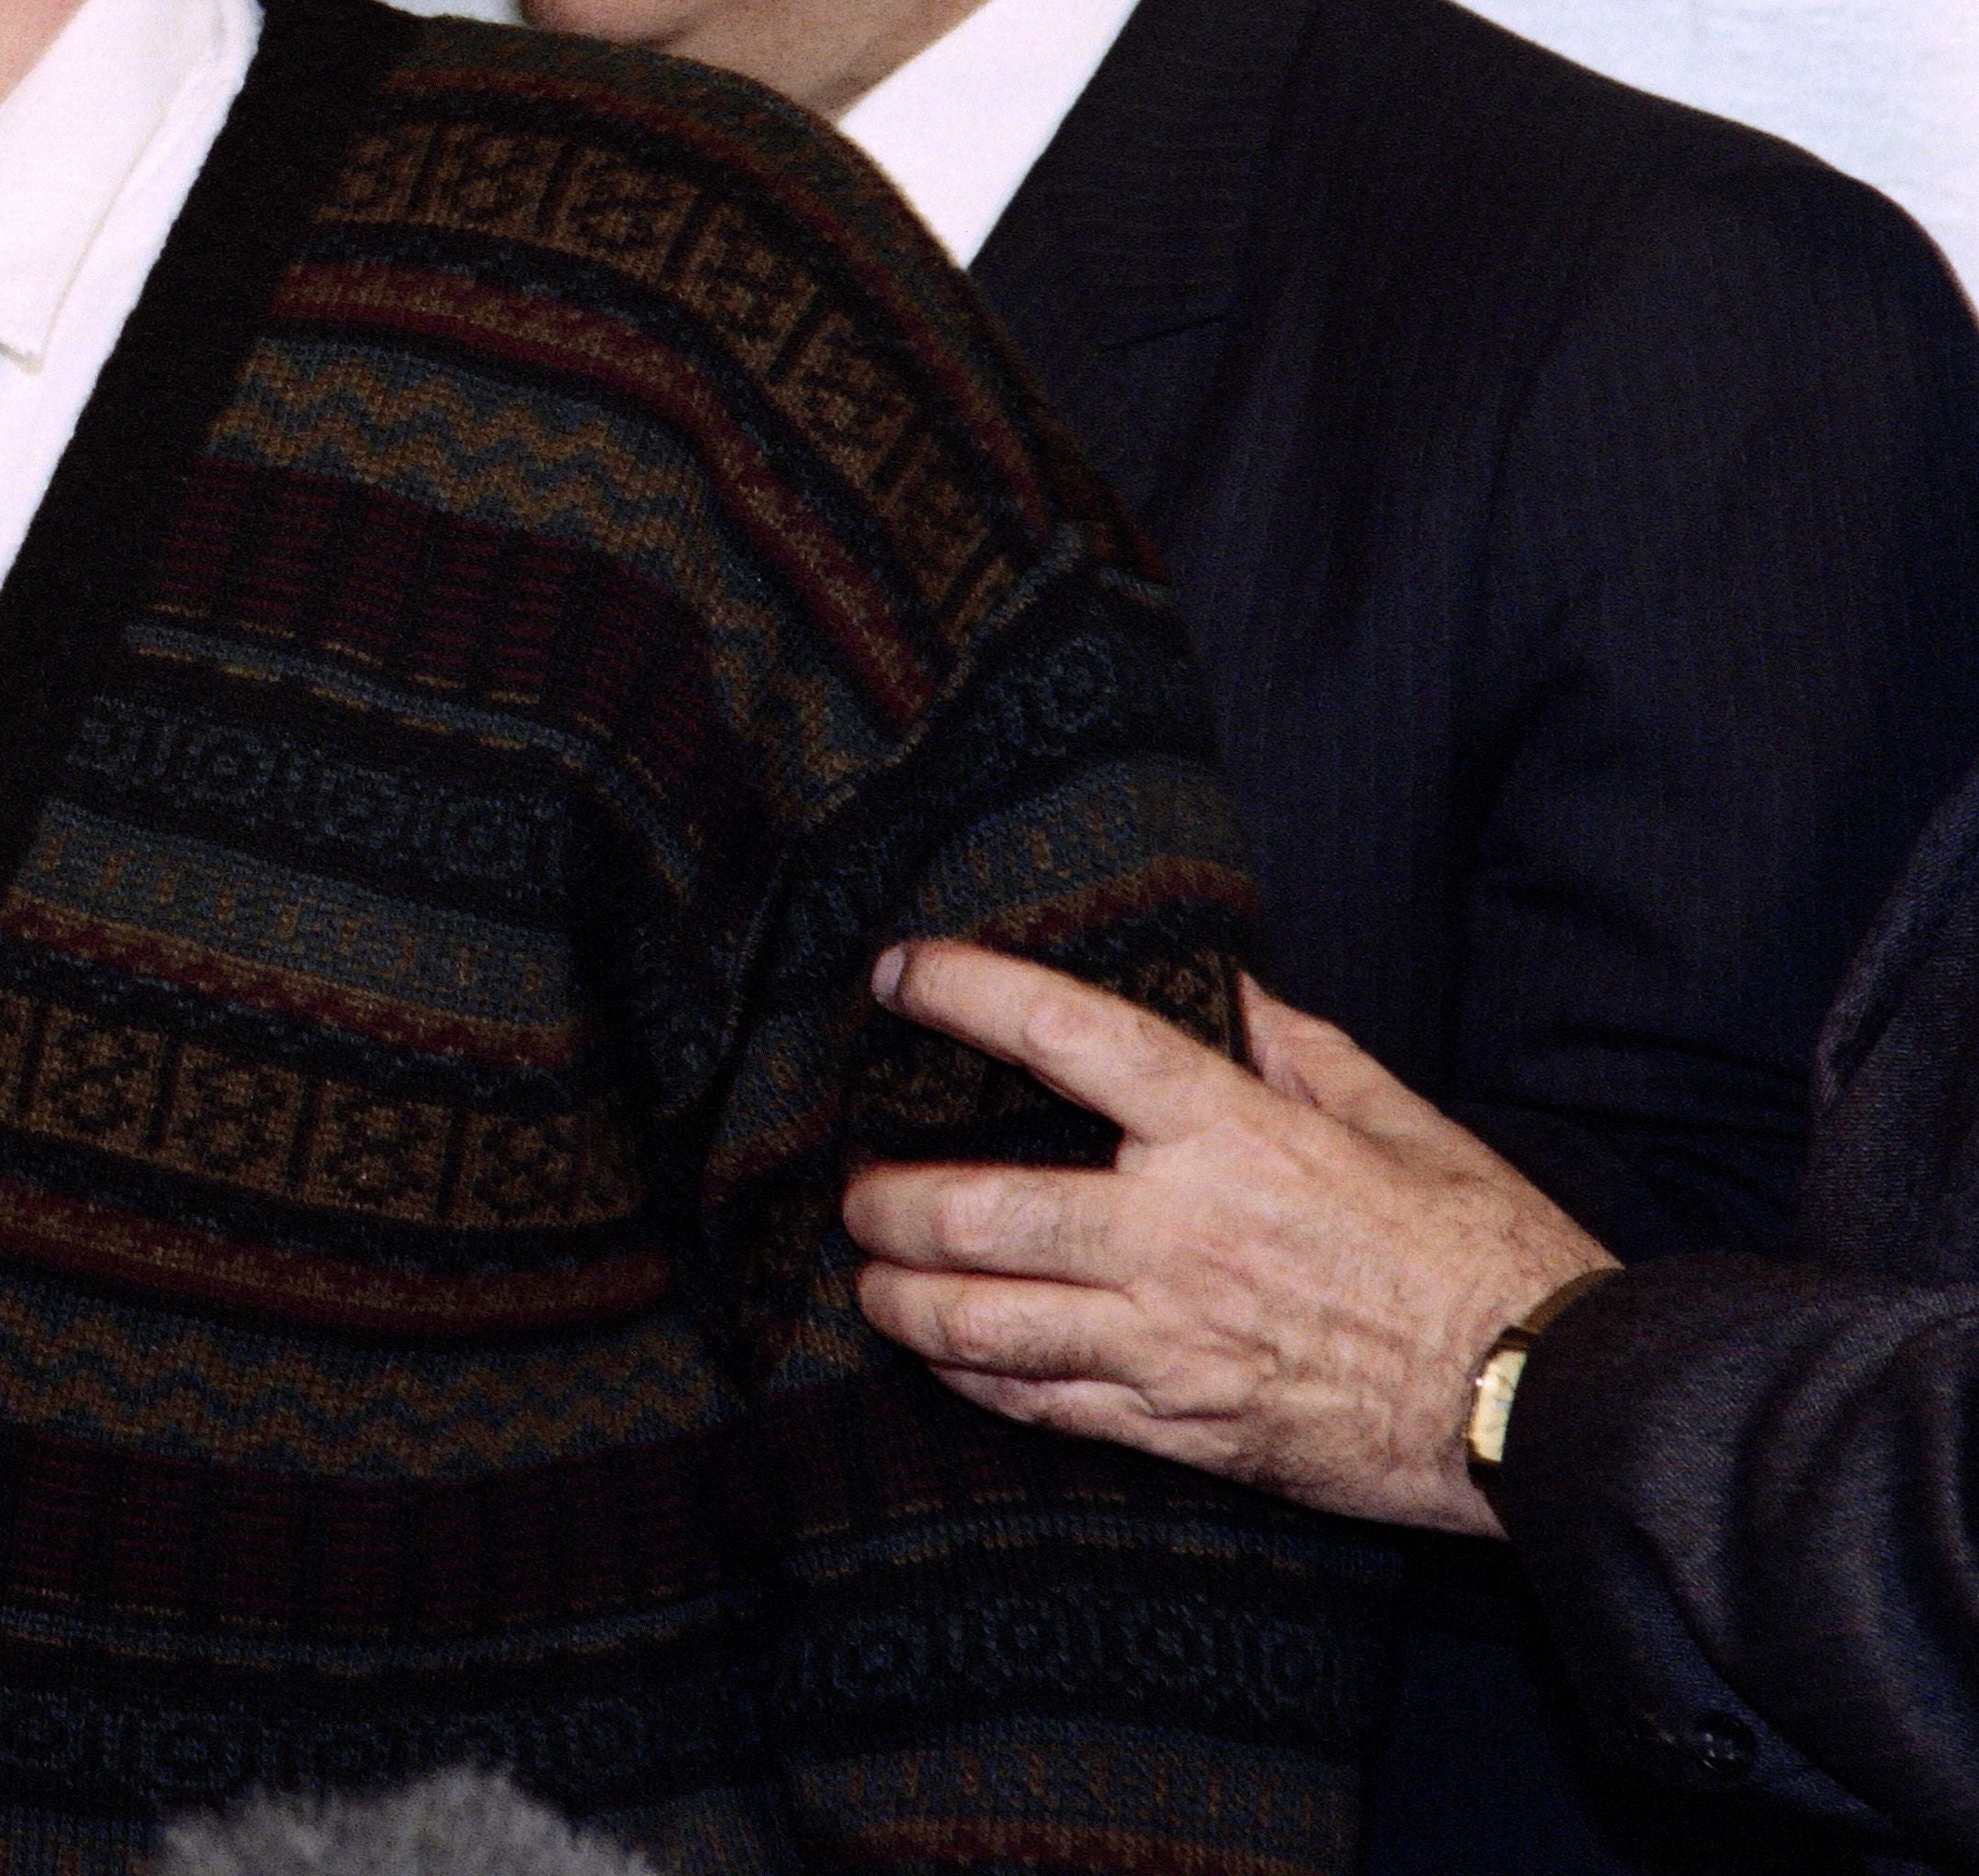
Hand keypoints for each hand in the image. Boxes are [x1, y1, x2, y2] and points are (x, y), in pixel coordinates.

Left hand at [844, 942, 1614, 1536]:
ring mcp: (1169, 1341)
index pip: (1066, 1036)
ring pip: (978, 1322)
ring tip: (873, 1275)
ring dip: (899, 1296)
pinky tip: (947, 1357)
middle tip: (858, 1183)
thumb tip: (1221, 981)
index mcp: (1234, 1137)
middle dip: (886, 1195)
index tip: (899, 974)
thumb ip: (1294, 1046)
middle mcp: (1179, 1236)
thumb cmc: (1484, 1253)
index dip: (964, 992)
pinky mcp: (1179, 1426)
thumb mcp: (1400, 1121)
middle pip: (977, 1207)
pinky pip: (1035, 1403)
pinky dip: (970, 1378)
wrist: (1543, 1407)